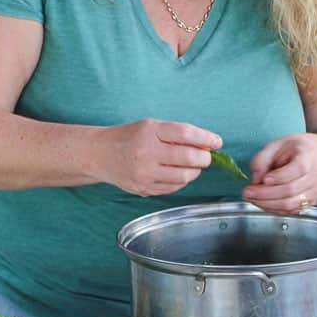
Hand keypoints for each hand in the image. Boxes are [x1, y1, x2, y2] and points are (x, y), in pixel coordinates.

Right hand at [95, 119, 221, 195]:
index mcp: (149, 132)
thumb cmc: (128, 137)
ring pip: (184, 176)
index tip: (217, 142)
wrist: (99, 154)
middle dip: (204, 158)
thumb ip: (176, 134)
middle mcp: (146, 153)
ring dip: (194, 171)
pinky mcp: (143, 188)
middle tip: (205, 156)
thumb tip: (206, 144)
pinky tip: (176, 173)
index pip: (185, 134)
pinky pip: (173, 187)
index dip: (205, 138)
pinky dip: (181, 181)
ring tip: (192, 165)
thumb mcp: (150, 127)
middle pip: (188, 157)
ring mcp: (144, 173)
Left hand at [242, 133, 316, 213]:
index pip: (299, 168)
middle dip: (265, 193)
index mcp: (308, 155)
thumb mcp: (276, 145)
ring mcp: (315, 190)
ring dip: (267, 204)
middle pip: (292, 189)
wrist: (316, 157)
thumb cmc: (293, 149)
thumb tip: (255, 179)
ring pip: (291, 204)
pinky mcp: (310, 202)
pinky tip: (261, 202)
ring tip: (251, 198)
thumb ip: (262, 159)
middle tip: (247, 192)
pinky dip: (273, 209)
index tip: (263, 179)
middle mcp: (316, 174)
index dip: (280, 176)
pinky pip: (291, 210)